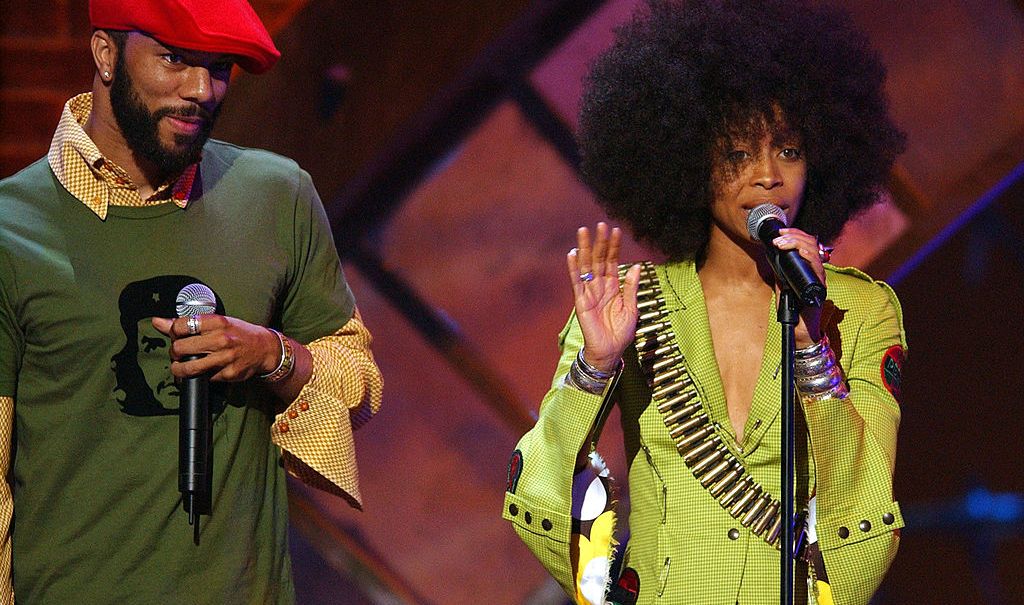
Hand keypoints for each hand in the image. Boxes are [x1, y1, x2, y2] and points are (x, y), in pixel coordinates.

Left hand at [151, 314, 279, 381]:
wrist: (265, 348)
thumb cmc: (237, 333)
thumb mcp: (216, 323)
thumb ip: (187, 324)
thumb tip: (157, 322)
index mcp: (216, 322)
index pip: (180, 326)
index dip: (173, 332)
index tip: (177, 336)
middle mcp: (221, 339)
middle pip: (179, 348)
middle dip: (174, 353)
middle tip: (178, 354)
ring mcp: (225, 357)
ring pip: (188, 368)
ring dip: (179, 370)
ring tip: (180, 368)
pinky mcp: (229, 373)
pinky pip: (204, 378)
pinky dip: (200, 377)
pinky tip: (203, 372)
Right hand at [566, 222, 641, 372]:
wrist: (610, 351)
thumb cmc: (621, 332)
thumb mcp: (632, 308)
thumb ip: (631, 287)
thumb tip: (636, 266)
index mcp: (613, 287)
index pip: (612, 262)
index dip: (613, 247)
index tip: (616, 231)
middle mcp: (600, 286)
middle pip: (599, 259)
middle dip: (600, 242)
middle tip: (600, 224)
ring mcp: (589, 292)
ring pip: (586, 266)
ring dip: (585, 249)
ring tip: (584, 232)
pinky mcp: (581, 301)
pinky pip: (577, 282)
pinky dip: (574, 268)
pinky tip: (573, 254)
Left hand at [772, 227, 827, 346]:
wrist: (799, 329)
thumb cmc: (793, 309)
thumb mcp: (783, 286)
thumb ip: (781, 274)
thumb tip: (773, 258)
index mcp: (808, 269)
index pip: (806, 244)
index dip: (795, 235)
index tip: (780, 233)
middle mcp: (816, 271)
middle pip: (811, 244)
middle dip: (794, 237)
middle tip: (778, 238)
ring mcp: (819, 278)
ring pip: (815, 252)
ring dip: (797, 243)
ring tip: (782, 243)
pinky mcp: (820, 286)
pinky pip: (818, 267)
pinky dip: (809, 257)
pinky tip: (800, 252)